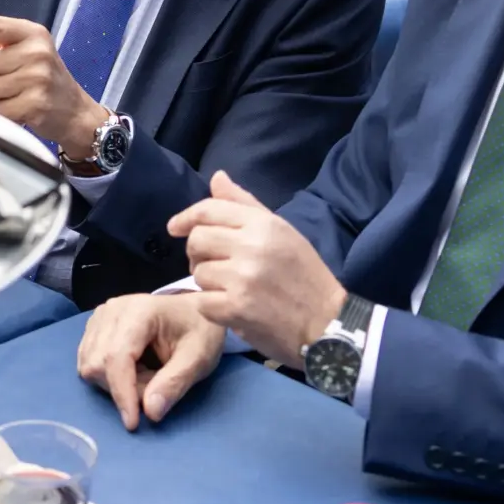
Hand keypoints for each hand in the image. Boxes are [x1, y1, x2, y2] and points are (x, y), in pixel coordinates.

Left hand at [0, 8, 104, 160]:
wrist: (75, 111)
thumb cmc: (42, 78)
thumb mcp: (20, 52)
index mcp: (32, 34)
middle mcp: (36, 52)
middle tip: (6, 82)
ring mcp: (38, 78)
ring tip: (16, 95)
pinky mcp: (36, 104)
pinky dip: (3, 113)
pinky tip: (21, 109)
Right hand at [76, 292, 225, 429]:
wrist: (194, 312)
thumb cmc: (199, 332)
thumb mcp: (199, 359)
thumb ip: (175, 384)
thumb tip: (150, 413)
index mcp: (139, 311)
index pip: (117, 357)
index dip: (122, 393)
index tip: (133, 423)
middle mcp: (111, 310)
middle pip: (98, 364)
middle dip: (124, 389)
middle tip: (155, 387)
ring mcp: (99, 317)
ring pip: (89, 366)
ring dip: (115, 384)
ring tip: (146, 375)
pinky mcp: (94, 327)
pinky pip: (89, 362)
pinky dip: (109, 376)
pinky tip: (132, 369)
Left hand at [172, 172, 346, 368]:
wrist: (328, 326)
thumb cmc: (305, 277)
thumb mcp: (282, 233)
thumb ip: (246, 205)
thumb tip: (217, 178)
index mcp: (264, 224)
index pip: (210, 209)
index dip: (186, 217)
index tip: (175, 227)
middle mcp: (252, 246)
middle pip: (197, 240)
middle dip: (198, 254)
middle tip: (214, 266)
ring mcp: (243, 278)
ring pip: (197, 273)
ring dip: (208, 284)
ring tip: (230, 290)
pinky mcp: (236, 308)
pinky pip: (202, 302)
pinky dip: (212, 308)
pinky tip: (231, 310)